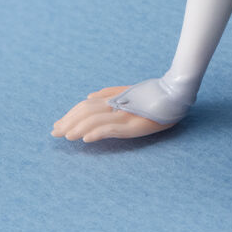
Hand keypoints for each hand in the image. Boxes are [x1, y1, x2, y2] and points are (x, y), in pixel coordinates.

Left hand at [51, 87, 175, 142]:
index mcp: (115, 98)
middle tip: (55, 133)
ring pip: (95, 120)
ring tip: (67, 136)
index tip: (58, 125)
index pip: (86, 106)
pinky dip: (97, 133)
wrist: (176, 95)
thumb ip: (110, 93)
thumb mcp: (131, 92)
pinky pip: (112, 128)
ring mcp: (125, 115)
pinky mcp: (134, 125)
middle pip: (87, 112)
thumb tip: (88, 96)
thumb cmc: (155, 95)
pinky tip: (86, 139)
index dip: (70, 115)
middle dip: (68, 123)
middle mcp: (117, 105)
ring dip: (78, 128)